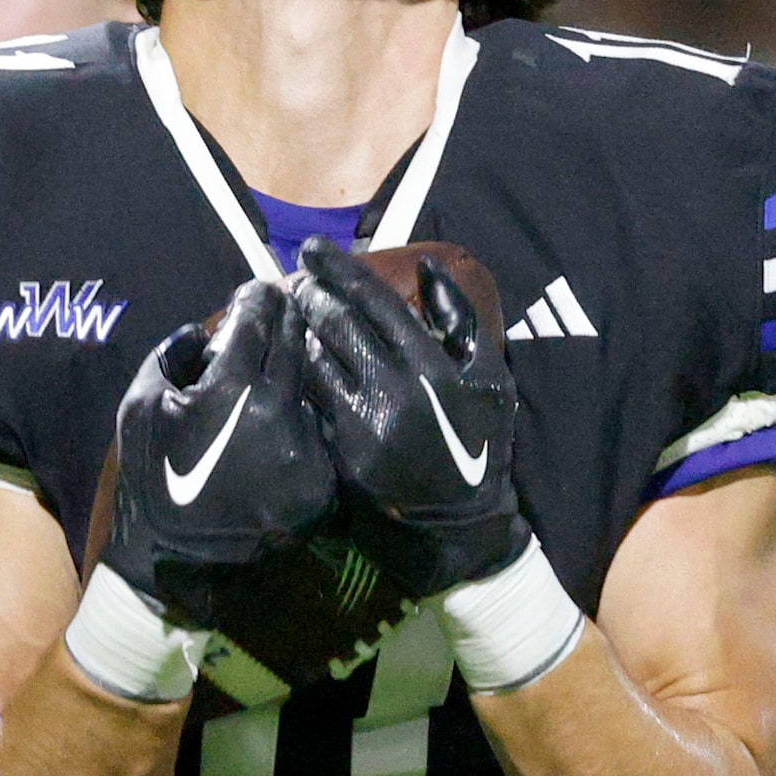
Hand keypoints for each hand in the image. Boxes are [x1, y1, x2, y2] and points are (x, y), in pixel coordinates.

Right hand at [104, 279, 338, 626]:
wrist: (178, 559)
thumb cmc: (154, 477)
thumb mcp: (140, 405)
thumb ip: (171, 354)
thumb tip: (205, 330)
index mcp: (231, 387)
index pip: (258, 317)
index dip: (258, 297)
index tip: (258, 291)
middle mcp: (278, 411)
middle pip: (295, 343)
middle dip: (288, 320)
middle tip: (287, 304)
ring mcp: (306, 448)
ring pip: (312, 385)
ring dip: (301, 367)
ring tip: (293, 354)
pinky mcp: (322, 481)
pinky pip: (317, 430)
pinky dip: (306, 416)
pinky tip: (292, 415)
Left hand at [294, 241, 523, 597]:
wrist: (455, 525)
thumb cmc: (476, 445)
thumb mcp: (489, 379)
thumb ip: (460, 320)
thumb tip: (429, 269)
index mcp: (430, 366)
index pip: (375, 302)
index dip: (341, 270)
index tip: (315, 250)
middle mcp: (392, 391)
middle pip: (336, 325)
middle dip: (310, 294)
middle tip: (294, 277)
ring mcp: (360, 425)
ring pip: (312, 361)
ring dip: (295, 332)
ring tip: (286, 313)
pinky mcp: (337, 455)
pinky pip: (307, 402)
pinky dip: (295, 375)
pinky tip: (288, 361)